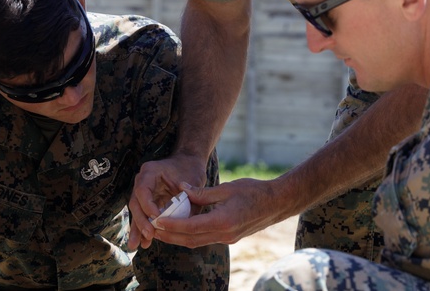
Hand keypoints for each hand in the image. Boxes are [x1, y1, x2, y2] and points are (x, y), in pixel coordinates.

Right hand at [127, 154, 205, 249]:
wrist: (188, 163)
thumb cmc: (190, 171)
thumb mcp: (192, 184)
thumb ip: (187, 203)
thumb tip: (184, 225)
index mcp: (150, 171)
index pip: (143, 190)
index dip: (147, 205)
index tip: (157, 218)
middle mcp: (142, 180)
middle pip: (136, 202)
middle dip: (140, 221)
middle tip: (148, 235)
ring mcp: (143, 191)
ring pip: (137, 211)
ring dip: (137, 228)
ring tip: (135, 245)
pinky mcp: (147, 201)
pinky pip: (143, 215)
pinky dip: (144, 227)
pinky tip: (144, 242)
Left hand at [152, 176, 289, 247]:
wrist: (277, 203)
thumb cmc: (254, 191)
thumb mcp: (227, 188)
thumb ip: (202, 192)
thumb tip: (182, 189)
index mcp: (222, 221)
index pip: (191, 226)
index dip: (172, 225)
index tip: (156, 220)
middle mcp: (224, 234)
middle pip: (190, 239)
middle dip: (169, 236)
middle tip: (152, 229)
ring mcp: (227, 238)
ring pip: (196, 242)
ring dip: (178, 238)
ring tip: (161, 231)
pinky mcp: (229, 237)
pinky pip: (205, 239)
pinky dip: (190, 236)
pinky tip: (180, 229)